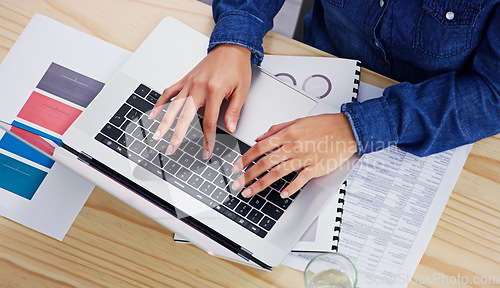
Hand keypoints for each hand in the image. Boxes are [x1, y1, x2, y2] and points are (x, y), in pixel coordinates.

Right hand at [149, 44, 251, 158]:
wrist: (231, 47)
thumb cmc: (237, 66)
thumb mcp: (242, 90)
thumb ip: (234, 111)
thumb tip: (230, 128)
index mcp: (214, 91)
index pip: (209, 122)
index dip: (208, 139)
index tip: (207, 151)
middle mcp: (198, 87)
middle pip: (184, 117)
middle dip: (177, 135)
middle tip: (172, 149)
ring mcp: (189, 83)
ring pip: (173, 106)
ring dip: (163, 122)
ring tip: (157, 135)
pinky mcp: (185, 80)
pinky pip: (169, 92)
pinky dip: (160, 103)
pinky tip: (154, 113)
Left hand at [231, 114, 357, 197]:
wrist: (347, 129)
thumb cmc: (324, 125)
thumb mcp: (297, 121)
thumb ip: (276, 129)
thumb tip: (260, 138)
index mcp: (287, 134)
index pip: (260, 148)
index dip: (245, 159)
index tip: (236, 167)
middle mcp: (293, 146)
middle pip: (265, 163)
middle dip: (248, 175)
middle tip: (237, 184)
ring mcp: (304, 158)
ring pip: (277, 173)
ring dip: (261, 184)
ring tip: (250, 192)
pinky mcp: (316, 168)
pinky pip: (300, 180)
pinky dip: (291, 188)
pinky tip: (282, 194)